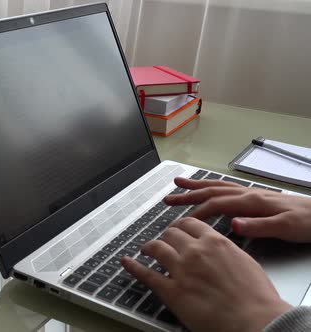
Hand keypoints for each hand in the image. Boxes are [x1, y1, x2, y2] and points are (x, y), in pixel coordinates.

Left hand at [121, 218, 291, 331]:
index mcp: (215, 242)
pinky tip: (126, 262)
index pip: (189, 224)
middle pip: (171, 234)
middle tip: (164, 242)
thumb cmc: (257, 298)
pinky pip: (146, 274)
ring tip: (146, 249)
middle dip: (166, 237)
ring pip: (157, 248)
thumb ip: (226, 251)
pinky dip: (133, 267)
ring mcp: (181, 270)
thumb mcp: (245, 261)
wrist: (256, 321)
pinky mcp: (171, 291)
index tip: (177, 230)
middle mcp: (195, 251)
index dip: (180, 226)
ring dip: (149, 247)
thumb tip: (218, 249)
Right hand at [164, 177, 310, 241]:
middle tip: (168, 198)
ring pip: (218, 186)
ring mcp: (252, 194)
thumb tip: (232, 224)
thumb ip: (259, 226)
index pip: (217, 204)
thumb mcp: (286, 228)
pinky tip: (208, 190)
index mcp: (253, 201)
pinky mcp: (257, 198)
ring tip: (179, 183)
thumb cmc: (309, 223)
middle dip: (188, 194)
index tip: (180, 222)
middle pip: (212, 191)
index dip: (197, 212)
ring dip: (197, 186)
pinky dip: (212, 187)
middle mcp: (249, 194)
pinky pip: (227, 189)